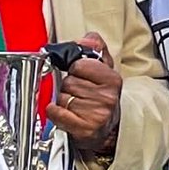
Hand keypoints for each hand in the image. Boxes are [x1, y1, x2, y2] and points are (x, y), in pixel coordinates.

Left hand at [45, 32, 121, 154]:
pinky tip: (66, 115)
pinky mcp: (85, 129)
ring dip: (65, 102)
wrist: (107, 129)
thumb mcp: (104, 69)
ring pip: (62, 98)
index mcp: (112, 79)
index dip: (76, 71)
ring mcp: (97, 114)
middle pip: (68, 82)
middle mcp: (107, 97)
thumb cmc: (102, 98)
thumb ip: (94, 48)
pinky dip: (56, 113)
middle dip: (69, 87)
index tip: (83, 77)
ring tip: (77, 106)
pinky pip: (57, 113)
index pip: (78, 65)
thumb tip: (86, 40)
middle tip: (81, 95)